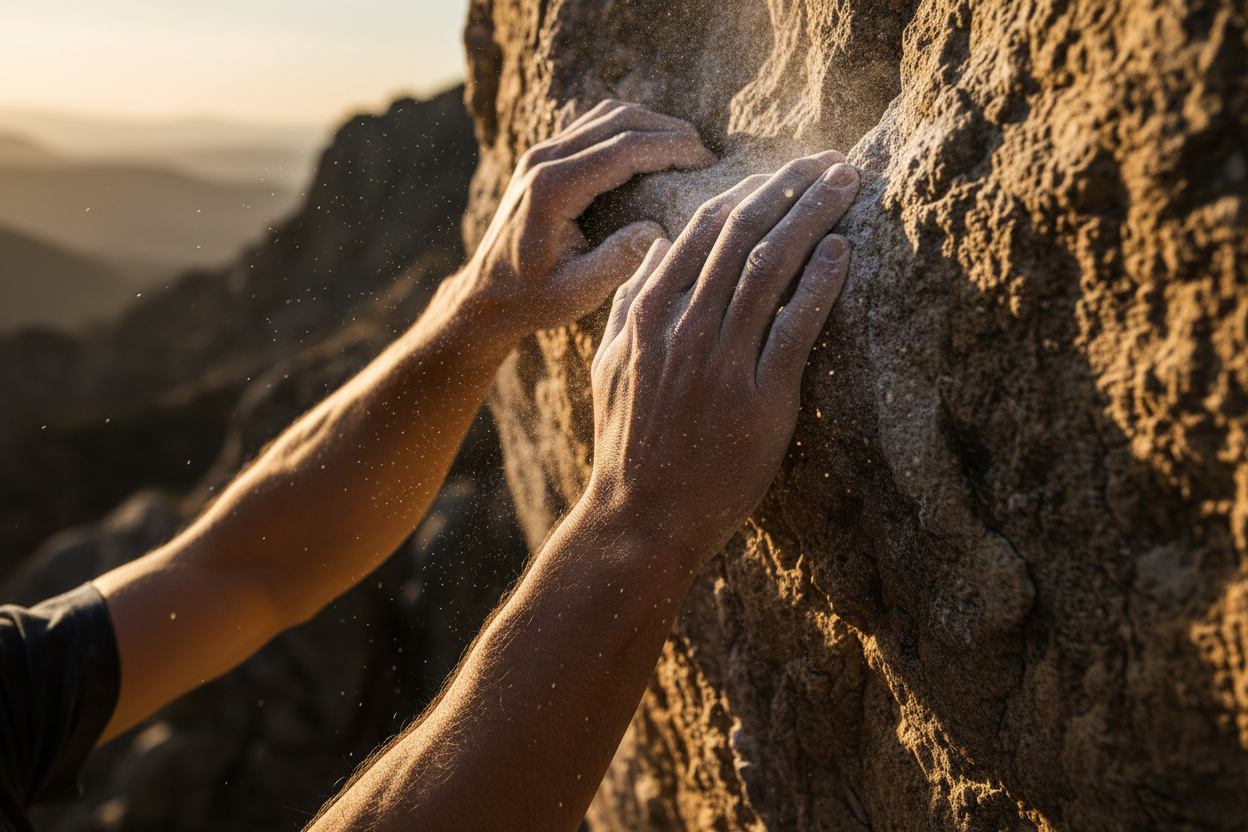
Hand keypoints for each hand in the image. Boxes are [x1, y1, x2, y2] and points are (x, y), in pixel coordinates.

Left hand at [461, 99, 715, 339]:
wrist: (485, 295)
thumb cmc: (532, 300)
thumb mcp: (576, 292)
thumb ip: (618, 262)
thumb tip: (660, 230)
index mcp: (553, 189)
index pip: (623, 149)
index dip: (670, 148)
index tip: (706, 162)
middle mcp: (543, 161)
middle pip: (617, 121)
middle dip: (667, 130)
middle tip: (705, 153)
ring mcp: (540, 154)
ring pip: (605, 116)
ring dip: (649, 124)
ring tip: (686, 148)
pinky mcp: (542, 157)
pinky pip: (592, 126)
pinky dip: (627, 129)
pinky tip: (652, 150)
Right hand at [586, 151, 860, 567]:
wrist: (639, 517)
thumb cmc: (628, 443)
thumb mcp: (609, 366)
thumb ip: (628, 305)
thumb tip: (651, 250)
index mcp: (648, 314)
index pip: (702, 231)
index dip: (749, 191)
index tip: (783, 171)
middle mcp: (684, 327)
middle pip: (743, 236)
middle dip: (791, 188)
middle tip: (832, 161)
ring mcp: (722, 361)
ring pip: (771, 267)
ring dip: (813, 216)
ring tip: (846, 183)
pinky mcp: (760, 399)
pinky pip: (796, 328)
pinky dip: (819, 283)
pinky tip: (841, 250)